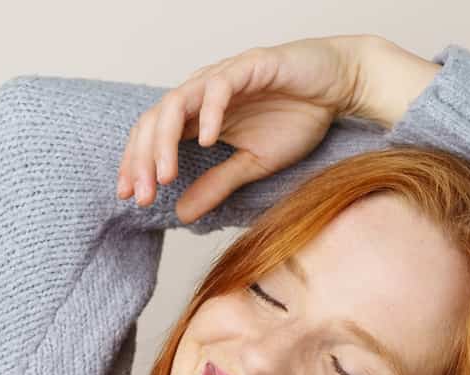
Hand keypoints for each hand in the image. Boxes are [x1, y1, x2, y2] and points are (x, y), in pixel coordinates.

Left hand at [115, 35, 395, 223]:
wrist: (337, 88)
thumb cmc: (297, 118)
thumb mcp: (253, 164)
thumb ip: (217, 185)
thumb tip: (181, 214)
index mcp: (198, 117)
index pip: (152, 138)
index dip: (137, 166)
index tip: (131, 199)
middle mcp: (202, 95)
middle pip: (154, 121)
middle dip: (143, 160)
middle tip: (142, 196)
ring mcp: (223, 78)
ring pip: (177, 102)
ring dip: (165, 141)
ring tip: (164, 175)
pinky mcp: (249, 65)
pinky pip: (220, 86)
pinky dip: (209, 113)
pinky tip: (208, 141)